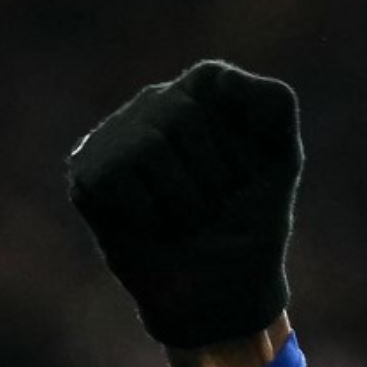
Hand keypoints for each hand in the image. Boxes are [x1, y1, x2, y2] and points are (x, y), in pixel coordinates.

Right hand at [66, 60, 301, 348]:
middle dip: (212, 174)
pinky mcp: (86, 173)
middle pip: (182, 114)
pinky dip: (146, 214)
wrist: (226, 291)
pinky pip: (116, 176)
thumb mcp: (280, 157)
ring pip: (147, 145)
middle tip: (212, 205)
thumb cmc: (252, 223)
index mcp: (199, 94)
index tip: (246, 175)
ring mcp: (115, 137)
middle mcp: (153, 105)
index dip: (238, 137)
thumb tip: (221, 76)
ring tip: (183, 218)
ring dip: (181, 199)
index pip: (213, 80)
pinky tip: (151, 227)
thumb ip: (272, 103)